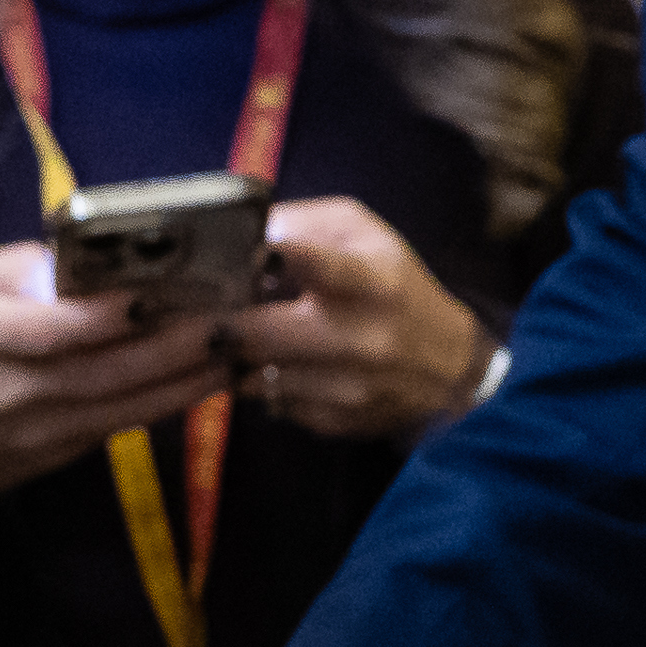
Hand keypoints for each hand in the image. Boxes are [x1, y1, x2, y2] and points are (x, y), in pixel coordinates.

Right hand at [0, 243, 228, 590]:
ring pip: (119, 408)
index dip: (104, 316)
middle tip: (224, 318)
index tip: (157, 291)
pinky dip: (161, 407)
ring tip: (230, 351)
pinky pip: (116, 429)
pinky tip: (201, 382)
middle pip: (100, 372)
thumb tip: (77, 257)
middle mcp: (10, 390)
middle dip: (168, 348)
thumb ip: (13, 267)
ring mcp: (35, 432)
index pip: (49, 330)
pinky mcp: (55, 456)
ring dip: (180, 383)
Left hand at [221, 200, 489, 442]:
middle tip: (196, 310)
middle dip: (216, 322)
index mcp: (372, 280)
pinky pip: (269, 401)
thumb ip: (302, 223)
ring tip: (240, 334)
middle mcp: (361, 338)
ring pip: (251, 374)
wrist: (449, 366)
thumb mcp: (364, 235)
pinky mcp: (334, 422)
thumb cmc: (396, 287)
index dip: (268, 257)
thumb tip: (241, 236)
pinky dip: (262, 382)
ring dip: (234, 355)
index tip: (232, 255)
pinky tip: (276, 364)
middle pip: (257, 334)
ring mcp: (347, 388)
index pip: (317, 264)